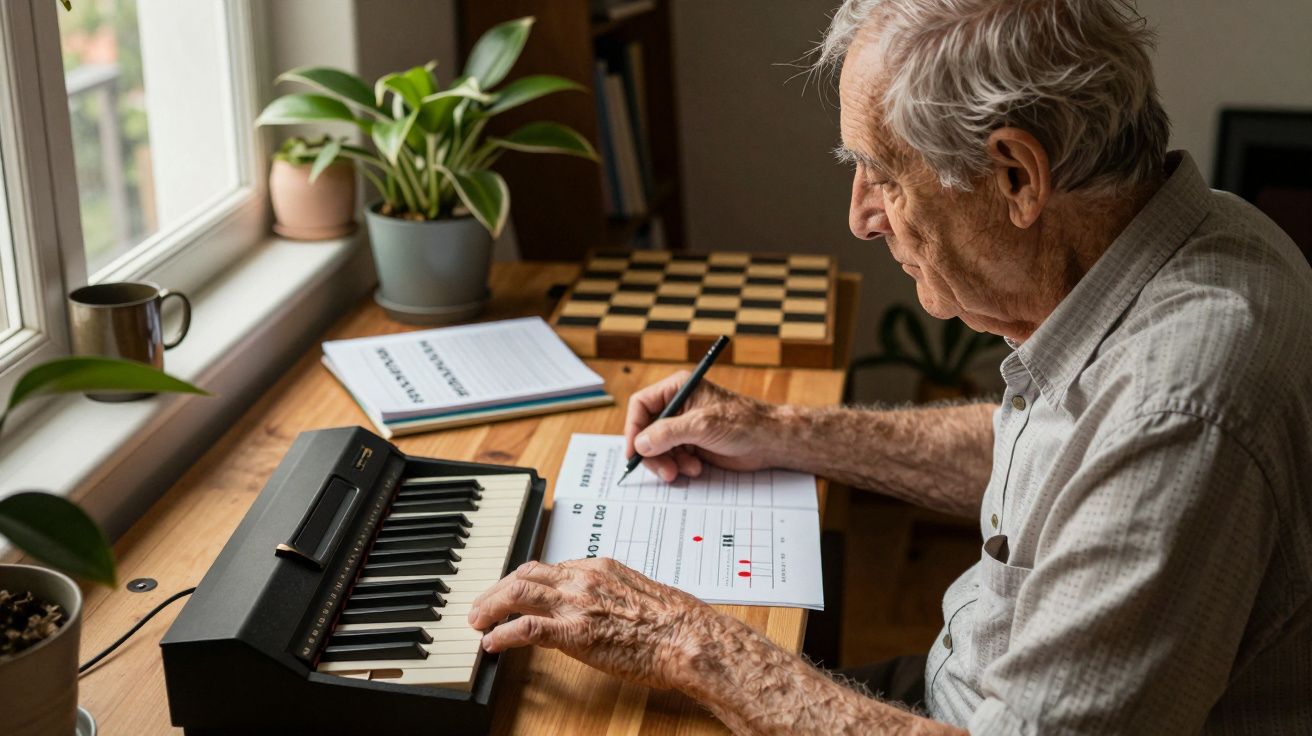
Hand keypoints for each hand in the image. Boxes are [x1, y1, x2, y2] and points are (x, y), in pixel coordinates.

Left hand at [467, 558, 712, 689]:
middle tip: (481, 605)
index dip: (523, 581)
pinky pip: (527, 628)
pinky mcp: (575, 633)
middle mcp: (583, 579)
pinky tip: (492, 643)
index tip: (512, 593)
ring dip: (490, 606)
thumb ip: (610, 593)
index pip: (548, 567)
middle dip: (496, 589)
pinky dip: (503, 634)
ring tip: (476, 621)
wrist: (688, 637)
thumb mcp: (637, 594)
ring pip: (517, 593)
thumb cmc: (674, 622)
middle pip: (525, 574)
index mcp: (599, 568)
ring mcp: (577, 604)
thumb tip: (599, 605)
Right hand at [623, 371, 782, 481]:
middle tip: (663, 471)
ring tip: (685, 470)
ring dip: (667, 463)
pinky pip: (672, 458)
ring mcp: (684, 426)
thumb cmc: (742, 422)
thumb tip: (640, 444)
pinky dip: (679, 466)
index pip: (641, 405)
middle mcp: (678, 406)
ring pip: (658, 448)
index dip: (634, 428)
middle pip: (646, 430)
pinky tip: (696, 468)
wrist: (769, 441)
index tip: (634, 452)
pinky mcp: (692, 444)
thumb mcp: (701, 425)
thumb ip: (668, 433)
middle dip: (652, 452)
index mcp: (678, 389)